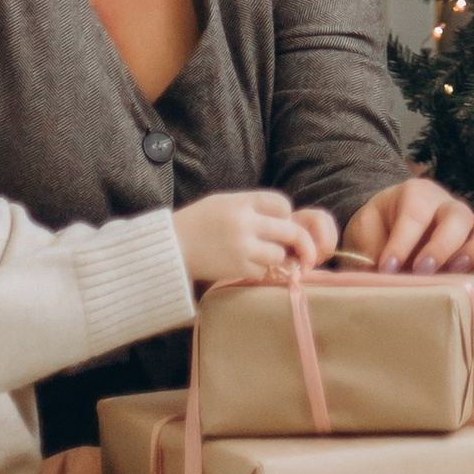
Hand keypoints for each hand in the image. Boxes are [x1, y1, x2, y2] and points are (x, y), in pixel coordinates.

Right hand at [173, 190, 337, 285]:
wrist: (170, 246)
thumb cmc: (198, 221)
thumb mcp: (225, 202)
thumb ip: (253, 207)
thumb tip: (283, 218)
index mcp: (244, 201)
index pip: (283, 204)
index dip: (285, 214)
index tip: (279, 221)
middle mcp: (247, 223)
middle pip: (291, 231)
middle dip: (300, 241)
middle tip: (304, 251)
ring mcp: (242, 247)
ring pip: (279, 255)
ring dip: (276, 257)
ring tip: (264, 256)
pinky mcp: (236, 268)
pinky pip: (261, 272)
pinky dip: (260, 271)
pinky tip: (248, 266)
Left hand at [342, 175, 473, 284]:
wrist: (384, 233)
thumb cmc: (374, 233)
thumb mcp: (363, 236)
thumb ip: (369, 253)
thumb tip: (377, 280)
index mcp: (415, 195)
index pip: (416, 211)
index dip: (403, 241)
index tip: (386, 268)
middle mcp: (447, 206)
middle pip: (458, 215)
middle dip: (443, 246)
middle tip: (423, 271)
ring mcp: (470, 226)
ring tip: (458, 277)